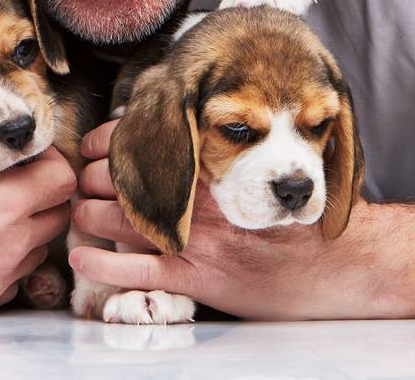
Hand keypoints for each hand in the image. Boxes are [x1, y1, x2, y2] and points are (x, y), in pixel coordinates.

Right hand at [0, 113, 73, 319]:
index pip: (64, 179)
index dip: (50, 161)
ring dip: (25, 231)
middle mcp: (11, 245)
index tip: (23, 158)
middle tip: (10, 183)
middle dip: (41, 196)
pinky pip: (11, 281)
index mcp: (5, 202)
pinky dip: (2, 263)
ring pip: (37, 251)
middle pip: (58, 216)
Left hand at [68, 121, 364, 319]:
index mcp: (217, 168)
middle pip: (125, 180)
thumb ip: (226, 157)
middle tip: (79, 179)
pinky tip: (82, 260)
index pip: (149, 144)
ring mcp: (198, 241)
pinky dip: (102, 267)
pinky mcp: (198, 278)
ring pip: (122, 221)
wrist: (338, 265)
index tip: (97, 143)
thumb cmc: (301, 217)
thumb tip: (187, 136)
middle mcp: (202, 200)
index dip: (112, 141)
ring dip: (89, 215)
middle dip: (94, 178)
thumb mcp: (267, 172)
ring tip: (75, 213)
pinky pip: (138, 272)